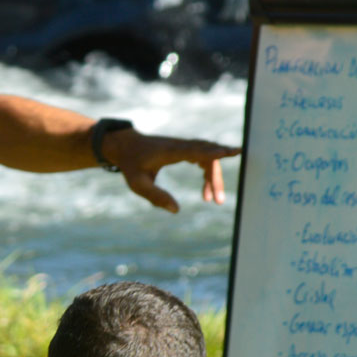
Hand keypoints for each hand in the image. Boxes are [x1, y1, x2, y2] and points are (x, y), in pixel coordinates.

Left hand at [104, 131, 241, 213]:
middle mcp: (179, 146)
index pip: (195, 150)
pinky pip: (204, 157)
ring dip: (213, 177)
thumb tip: (176, 210)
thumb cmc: (131, 165)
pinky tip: (206, 188)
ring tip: (210, 199)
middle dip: (216, 177)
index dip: (212, 152)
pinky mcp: (184, 149)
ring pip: (208, 157)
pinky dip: (208, 172)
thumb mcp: (138, 184)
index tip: (230, 152)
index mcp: (169, 151)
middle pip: (207, 156)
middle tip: (218, 201)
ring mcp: (183, 146)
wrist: (126, 146)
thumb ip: (156, 196)